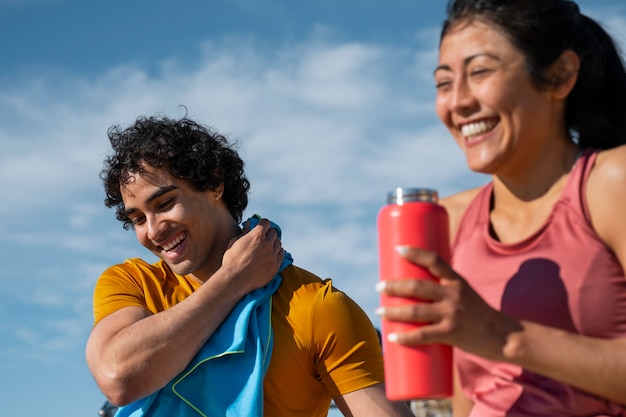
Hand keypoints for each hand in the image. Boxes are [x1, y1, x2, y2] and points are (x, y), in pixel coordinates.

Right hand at [221, 218, 284, 292]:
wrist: (235, 280)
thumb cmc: (231, 261)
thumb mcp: (234, 243)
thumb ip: (244, 232)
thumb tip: (249, 225)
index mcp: (256, 235)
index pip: (266, 223)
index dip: (263, 224)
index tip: (261, 227)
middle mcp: (267, 244)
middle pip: (274, 233)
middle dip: (269, 233)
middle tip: (264, 238)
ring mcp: (273, 255)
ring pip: (279, 244)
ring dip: (274, 243)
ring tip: (267, 247)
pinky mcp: (275, 266)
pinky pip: (281, 255)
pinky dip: (277, 253)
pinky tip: (272, 255)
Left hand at [377, 246, 520, 359]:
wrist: (506, 337)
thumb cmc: (481, 315)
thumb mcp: (466, 294)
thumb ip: (445, 290)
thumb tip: (417, 290)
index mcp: (457, 281)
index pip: (434, 260)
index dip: (414, 252)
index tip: (397, 248)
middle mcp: (454, 294)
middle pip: (417, 286)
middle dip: (394, 285)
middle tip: (379, 286)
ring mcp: (452, 314)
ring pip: (415, 310)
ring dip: (393, 310)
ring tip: (380, 310)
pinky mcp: (452, 333)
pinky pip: (423, 334)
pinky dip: (405, 336)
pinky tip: (392, 336)